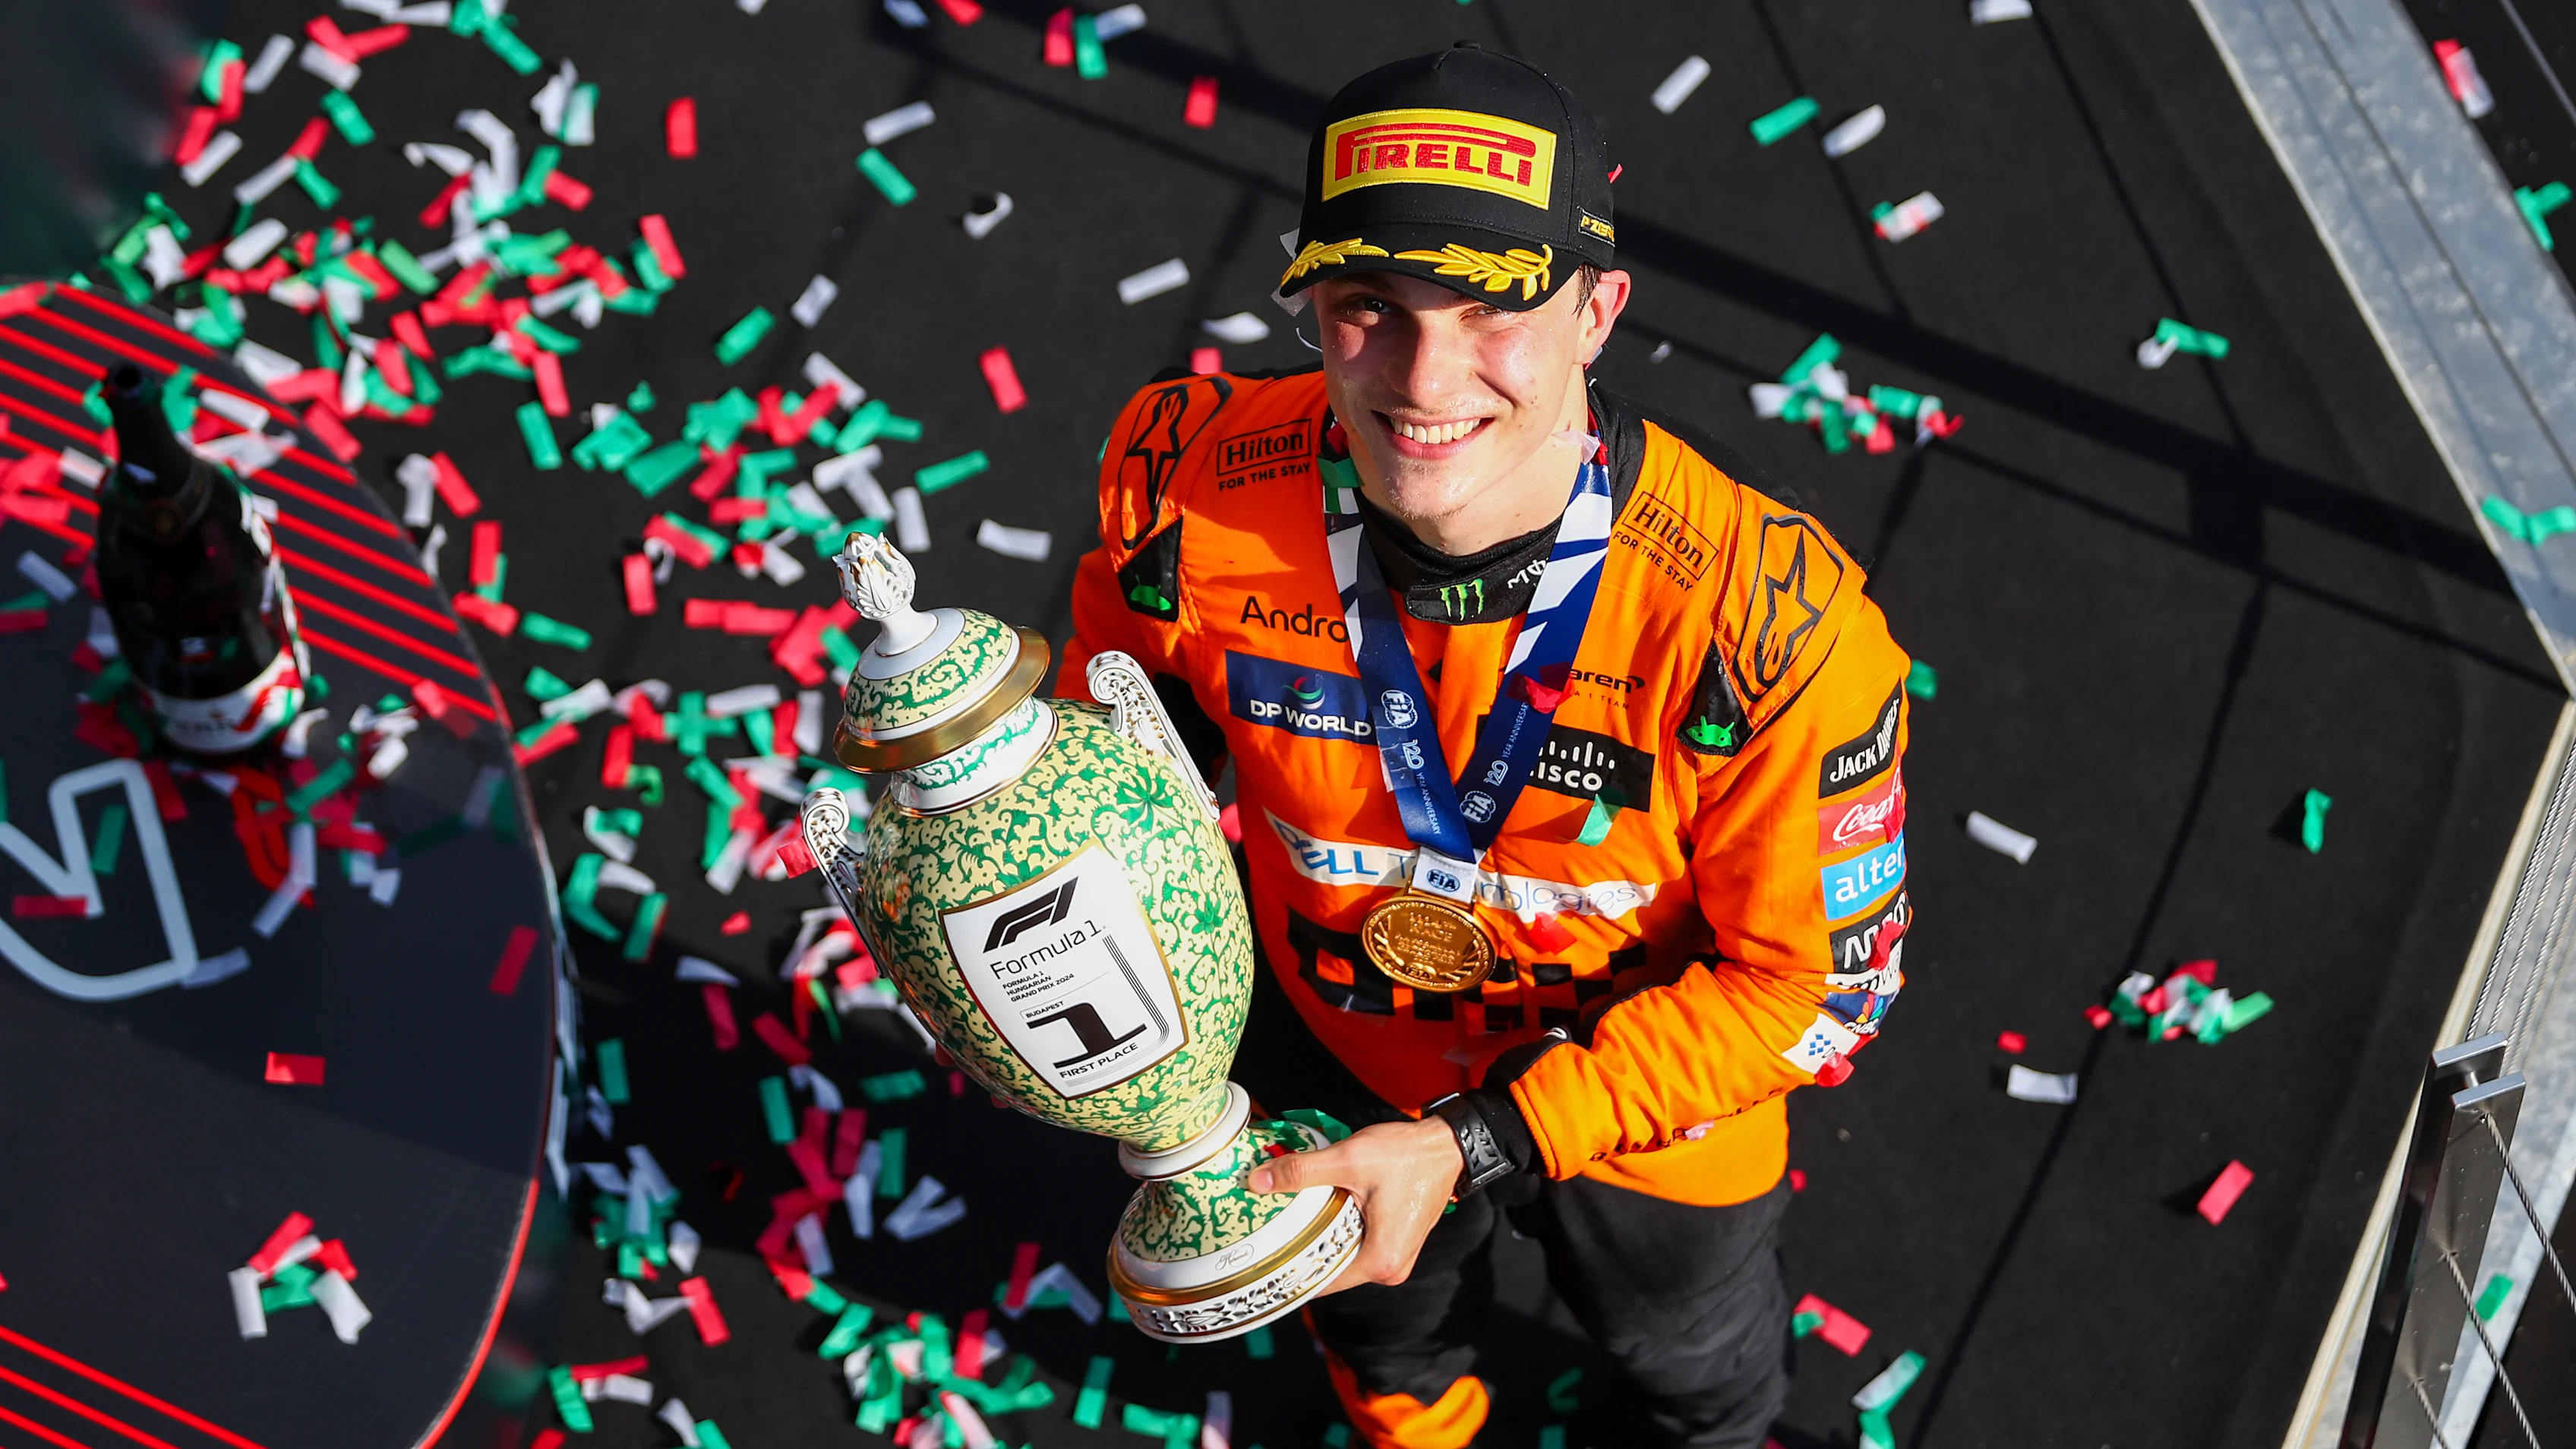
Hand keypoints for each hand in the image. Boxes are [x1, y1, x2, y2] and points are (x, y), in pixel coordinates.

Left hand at [1247, 1117, 1462, 1292]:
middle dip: (1302, 1250)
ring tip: (1289, 1219)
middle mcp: (1390, 1269)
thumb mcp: (1348, 1160)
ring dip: (1320, 1238)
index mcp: (1379, 1261)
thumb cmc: (1406, 1155)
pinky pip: (1357, 1245)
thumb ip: (1302, 1172)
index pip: (1320, 1281)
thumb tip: (1258, 1181)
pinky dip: (1338, 1231)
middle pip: (1331, 1269)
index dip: (1288, 1268)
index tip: (1260, 1256)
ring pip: (1343, 1256)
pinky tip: (1319, 1212)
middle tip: (1269, 1232)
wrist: (1447, 1146)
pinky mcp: (1397, 1244)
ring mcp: (1396, 1259)